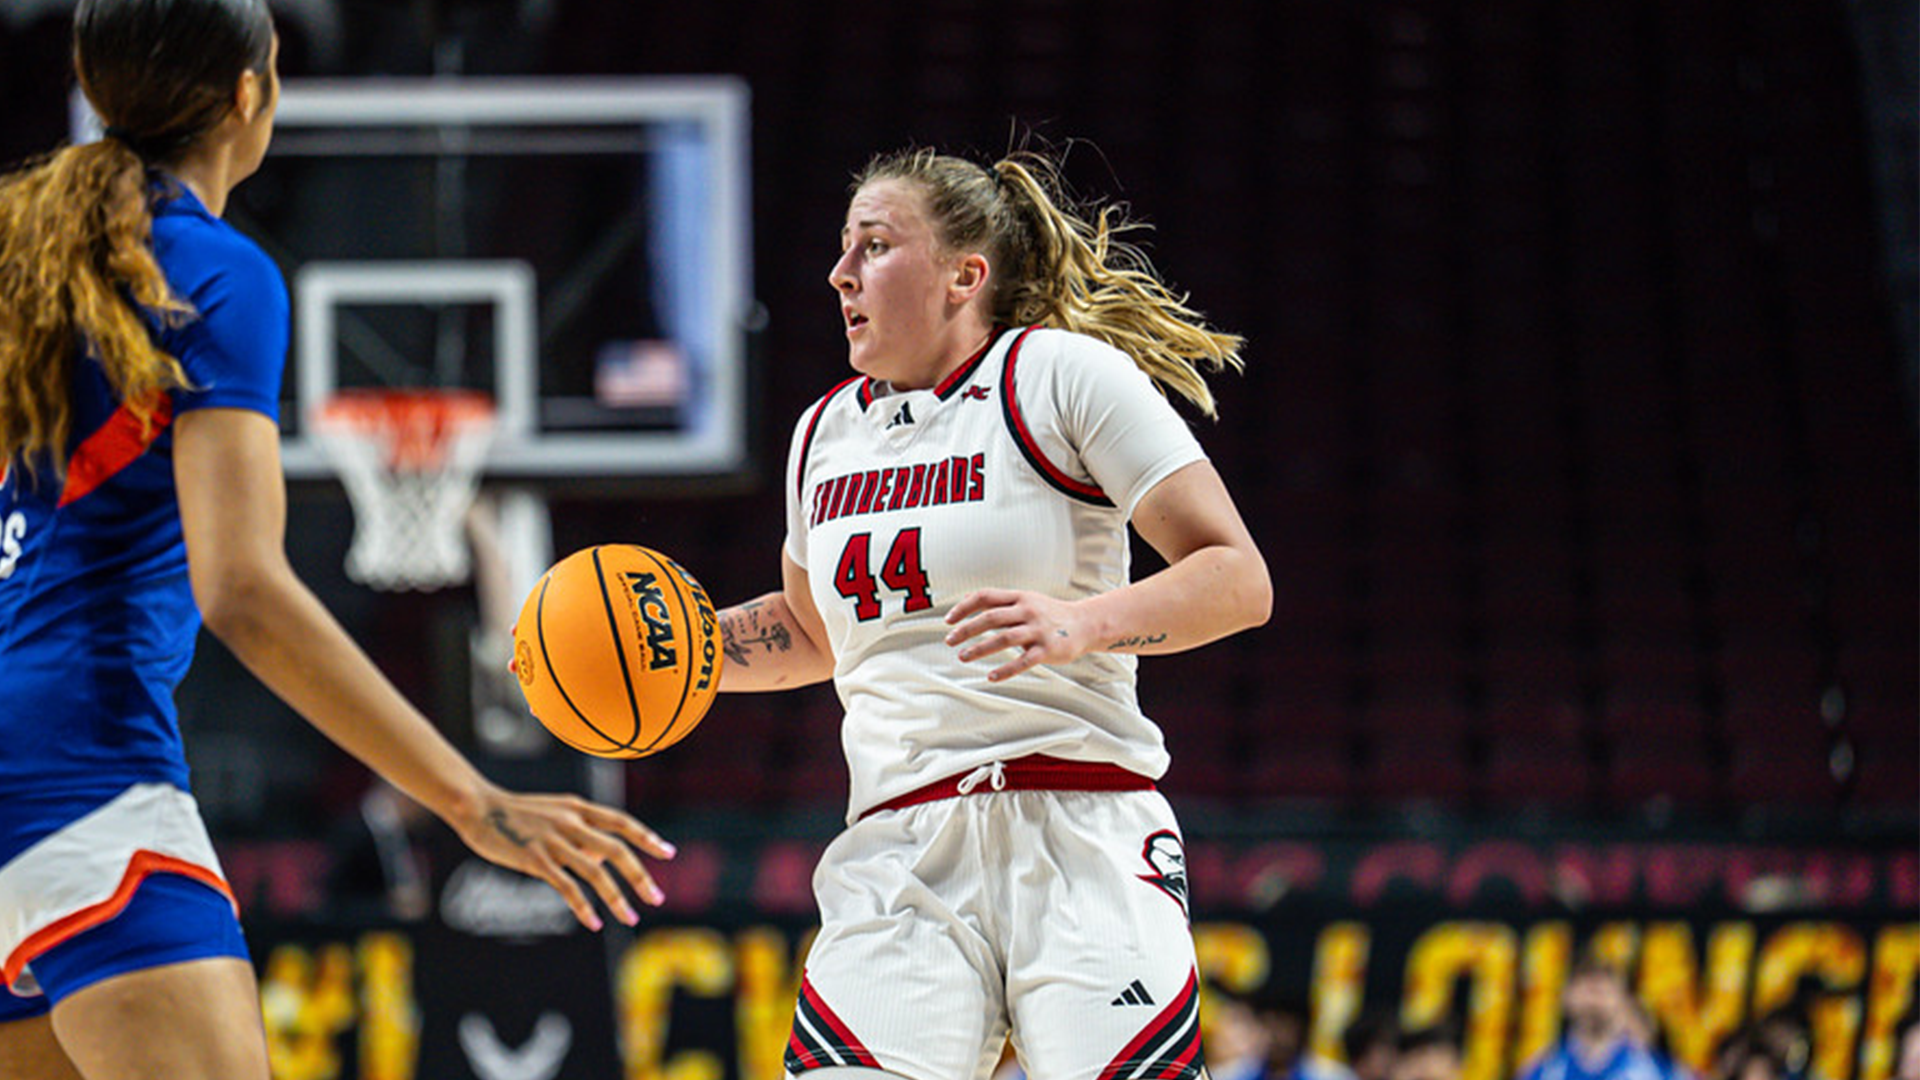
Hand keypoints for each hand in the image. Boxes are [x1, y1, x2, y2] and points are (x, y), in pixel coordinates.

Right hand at [450, 786, 675, 930]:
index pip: (622, 822)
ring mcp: (554, 841)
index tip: (669, 853)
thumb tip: (604, 855)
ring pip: (596, 872)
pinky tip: (593, 922)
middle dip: (640, 876)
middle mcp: (572, 823)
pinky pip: (567, 887)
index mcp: (579, 808)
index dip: (647, 837)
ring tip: (630, 918)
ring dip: (617, 898)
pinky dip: (583, 907)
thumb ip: (581, 830)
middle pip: (617, 850)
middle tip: (657, 899)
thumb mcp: (556, 812)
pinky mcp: (536, 859)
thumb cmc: (516, 812)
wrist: (477, 807)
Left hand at [943, 588, 1092, 681]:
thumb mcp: (1027, 600)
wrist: (1086, 624)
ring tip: (963, 656)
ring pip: (1004, 639)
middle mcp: (1028, 611)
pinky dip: (1006, 670)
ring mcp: (1038, 631)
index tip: (949, 620)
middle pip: (991, 618)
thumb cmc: (1051, 614)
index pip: (985, 596)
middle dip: (966, 630)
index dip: (964, 607)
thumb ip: (1001, 603)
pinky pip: (1023, 661)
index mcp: (1020, 597)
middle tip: (950, 640)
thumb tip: (969, 603)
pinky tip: (991, 676)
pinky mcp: (1048, 650)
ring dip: (980, 649)